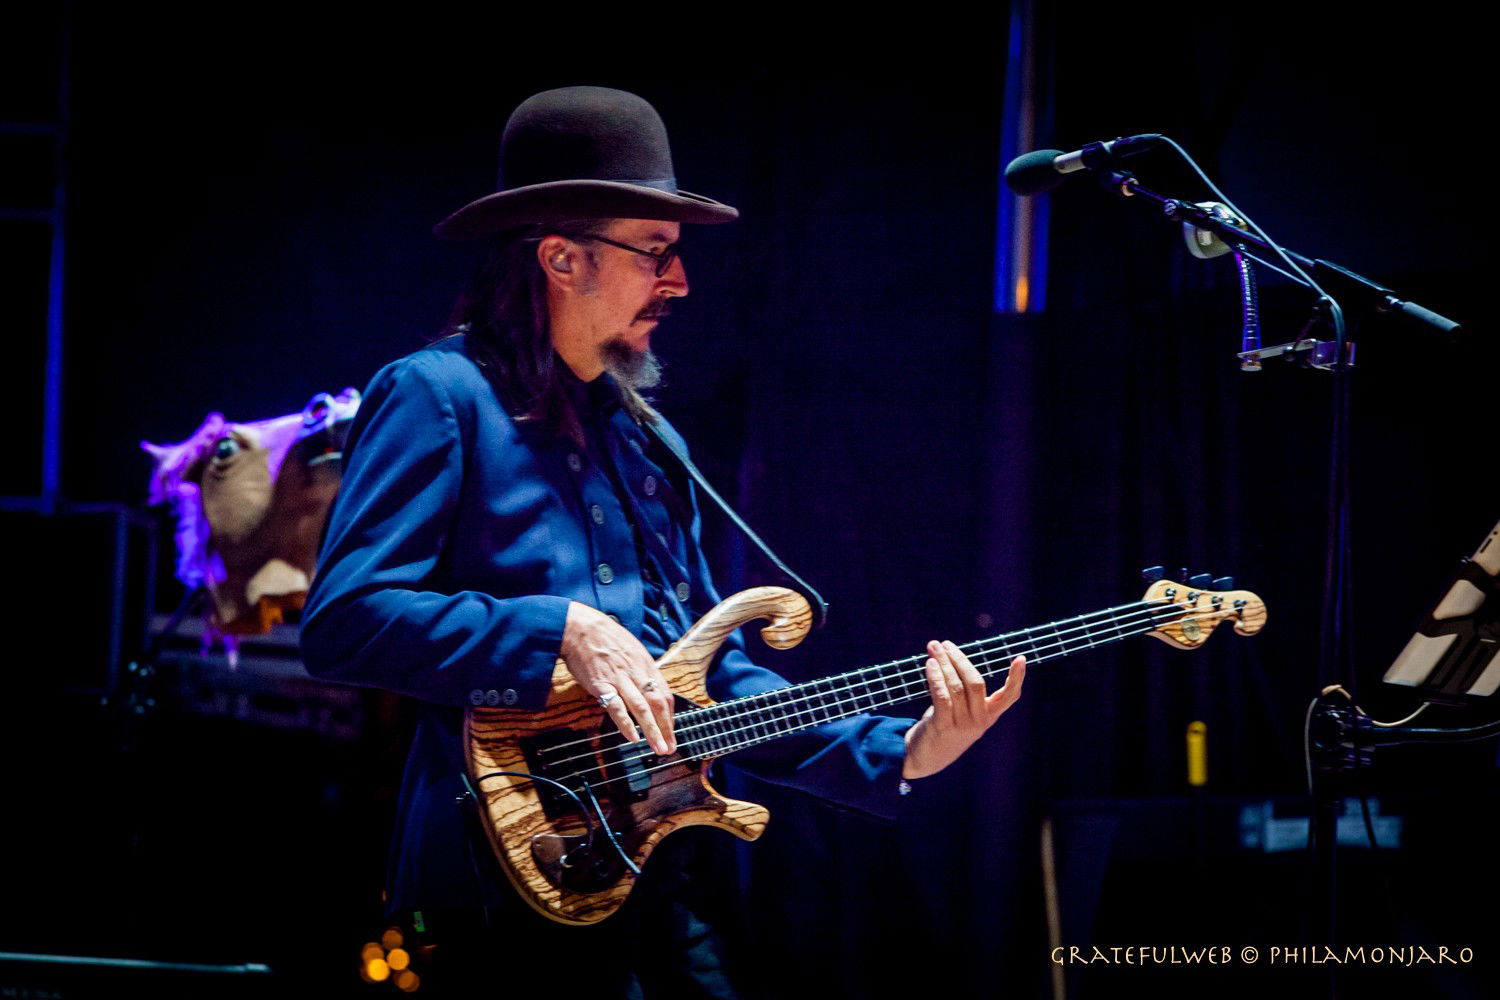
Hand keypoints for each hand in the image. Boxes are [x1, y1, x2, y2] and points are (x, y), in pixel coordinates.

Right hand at [560, 602, 675, 754]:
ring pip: (641, 708)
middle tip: (670, 748)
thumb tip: (649, 685)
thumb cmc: (604, 636)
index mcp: (646, 664)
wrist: (580, 627)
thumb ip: (641, 668)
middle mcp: (636, 672)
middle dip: (667, 728)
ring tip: (658, 748)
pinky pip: (616, 707)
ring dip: (652, 731)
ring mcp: (619, 679)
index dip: (670, 715)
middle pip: (657, 704)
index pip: (665, 693)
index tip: (671, 731)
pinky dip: (626, 724)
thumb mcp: (631, 647)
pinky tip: (633, 738)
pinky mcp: (601, 684)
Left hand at [902, 640, 1024, 779]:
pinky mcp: (943, 727)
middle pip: (976, 683)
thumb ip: (962, 688)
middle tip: (946, 644)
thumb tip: (950, 654)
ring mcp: (962, 725)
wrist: (927, 757)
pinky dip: (935, 678)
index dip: (1016, 678)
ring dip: (944, 664)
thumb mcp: (961, 709)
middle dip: (960, 660)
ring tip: (934, 648)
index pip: (1010, 696)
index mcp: (989, 715)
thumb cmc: (945, 724)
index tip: (1021, 658)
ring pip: (956, 687)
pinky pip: (941, 697)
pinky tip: (930, 665)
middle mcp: (980, 721)